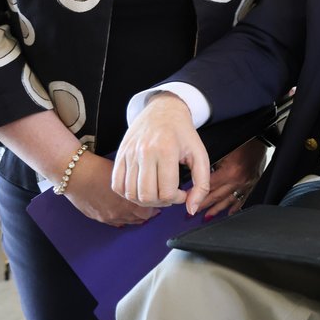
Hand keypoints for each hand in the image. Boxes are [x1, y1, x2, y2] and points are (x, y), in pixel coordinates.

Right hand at [64, 153, 157, 226]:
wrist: (75, 175)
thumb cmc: (98, 169)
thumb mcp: (125, 171)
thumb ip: (138, 180)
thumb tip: (151, 182)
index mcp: (129, 199)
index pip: (152, 206)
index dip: (159, 201)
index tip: (164, 196)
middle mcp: (121, 211)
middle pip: (144, 217)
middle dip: (151, 210)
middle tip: (156, 203)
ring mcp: (110, 217)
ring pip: (132, 221)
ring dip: (139, 215)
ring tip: (143, 207)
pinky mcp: (100, 218)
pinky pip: (119, 222)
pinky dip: (126, 218)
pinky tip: (128, 211)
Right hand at [112, 92, 210, 214]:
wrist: (163, 110)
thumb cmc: (183, 133)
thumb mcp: (200, 154)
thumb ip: (202, 184)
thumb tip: (192, 209)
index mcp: (166, 150)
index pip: (166, 192)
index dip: (177, 199)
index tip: (182, 192)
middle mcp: (144, 152)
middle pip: (146, 196)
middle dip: (160, 202)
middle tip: (169, 194)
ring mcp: (129, 153)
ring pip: (130, 194)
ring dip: (144, 200)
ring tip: (157, 191)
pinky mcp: (120, 155)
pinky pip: (117, 185)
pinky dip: (128, 194)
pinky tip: (142, 187)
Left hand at [200, 139, 269, 218]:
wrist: (261, 139)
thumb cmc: (244, 141)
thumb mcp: (225, 150)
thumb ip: (212, 164)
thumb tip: (198, 174)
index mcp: (230, 172)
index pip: (210, 186)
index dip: (197, 192)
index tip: (188, 197)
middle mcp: (238, 181)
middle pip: (217, 196)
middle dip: (204, 205)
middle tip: (192, 212)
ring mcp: (246, 185)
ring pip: (228, 201)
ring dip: (216, 210)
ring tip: (207, 217)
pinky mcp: (252, 185)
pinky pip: (242, 199)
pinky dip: (235, 208)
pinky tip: (229, 213)